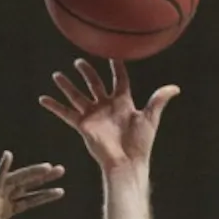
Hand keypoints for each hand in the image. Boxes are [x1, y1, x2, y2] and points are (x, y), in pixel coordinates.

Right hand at [39, 59, 178, 171]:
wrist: (126, 162)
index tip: (112, 55)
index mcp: (123, 103)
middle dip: (87, 72)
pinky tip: (43, 99)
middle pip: (95, 84)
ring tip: (57, 75)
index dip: (117, 67)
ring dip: (67, 86)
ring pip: (77, 96)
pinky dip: (54, 106)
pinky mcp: (83, 126)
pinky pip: (66, 113)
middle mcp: (107, 106)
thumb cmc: (140, 143)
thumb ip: (159, 100)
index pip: (119, 80)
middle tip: (79, 62)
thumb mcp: (150, 118)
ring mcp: (94, 115)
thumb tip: (175, 87)